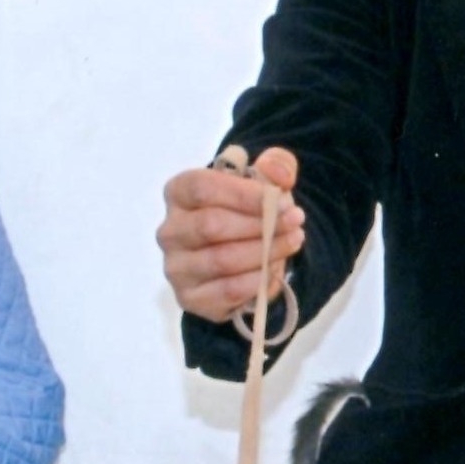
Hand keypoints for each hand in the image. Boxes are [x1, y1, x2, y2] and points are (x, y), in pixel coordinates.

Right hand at [158, 146, 303, 323]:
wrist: (236, 257)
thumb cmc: (244, 211)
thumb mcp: (262, 181)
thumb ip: (275, 166)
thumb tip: (280, 175)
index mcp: (178, 193)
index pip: (202, 188)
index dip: (243, 194)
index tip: (281, 199)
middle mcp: (169, 231)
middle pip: (211, 225)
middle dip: (260, 223)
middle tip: (295, 221)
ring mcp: (176, 267)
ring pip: (222, 260)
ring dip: (264, 251)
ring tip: (293, 242)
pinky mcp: (189, 297)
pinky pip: (227, 290)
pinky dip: (257, 280)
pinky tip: (275, 269)